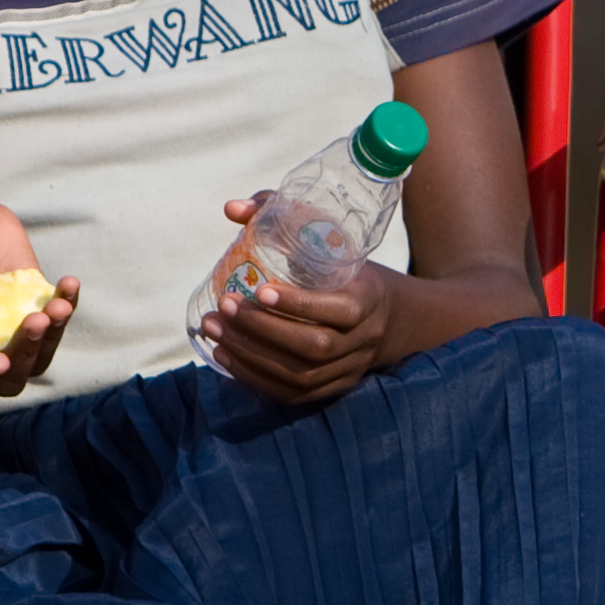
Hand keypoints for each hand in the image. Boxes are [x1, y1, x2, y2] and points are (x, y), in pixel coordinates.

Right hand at [0, 199, 77, 400]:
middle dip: (28, 355)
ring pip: (42, 349)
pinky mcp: (35, 298)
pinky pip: (59, 310)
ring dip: (55, 334)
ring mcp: (14, 322)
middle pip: (14, 374)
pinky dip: (68, 301)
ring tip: (57, 306)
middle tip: (34, 322)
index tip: (0, 361)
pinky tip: (68, 283)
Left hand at [192, 194, 397, 406]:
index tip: (258, 289)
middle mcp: (364, 339)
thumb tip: (231, 209)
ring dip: (250, 356)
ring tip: (214, 331)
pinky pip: (293, 394)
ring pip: (300, 375)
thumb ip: (280, 213)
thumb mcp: (328, 235)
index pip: (339, 310)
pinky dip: (255, 378)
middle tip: (223, 307)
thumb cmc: (346, 266)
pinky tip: (225, 358)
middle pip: (313, 346)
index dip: (298, 305)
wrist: (391, 316)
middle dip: (262, 330)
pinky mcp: (334, 388)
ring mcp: (349, 369)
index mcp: (369, 299)